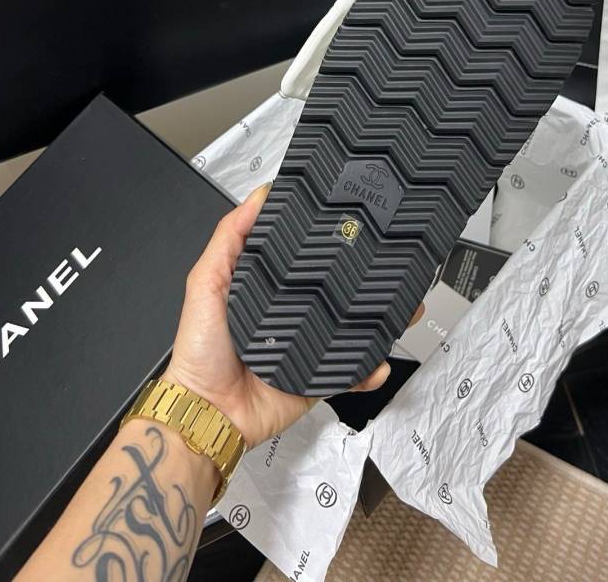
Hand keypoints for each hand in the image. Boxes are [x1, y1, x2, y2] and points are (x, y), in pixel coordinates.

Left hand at [164, 184, 416, 446]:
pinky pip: (353, 372)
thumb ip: (230, 238)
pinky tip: (381, 360)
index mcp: (269, 287)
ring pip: (355, 327)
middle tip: (396, 261)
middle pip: (339, 290)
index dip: (329, 238)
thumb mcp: (207, 282)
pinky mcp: (319, 378)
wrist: (209, 413)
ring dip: (384, 318)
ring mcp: (310, 346)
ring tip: (407, 306)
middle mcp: (294, 313)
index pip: (306, 255)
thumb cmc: (200, 348)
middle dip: (369, 278)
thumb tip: (259, 195)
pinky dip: (371, 368)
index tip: (355, 217)